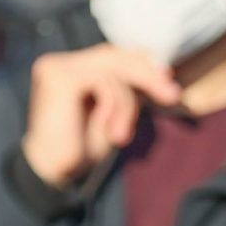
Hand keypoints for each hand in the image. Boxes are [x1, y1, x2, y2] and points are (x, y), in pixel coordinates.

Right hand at [21, 45, 181, 187]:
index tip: (168, 80)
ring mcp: (56, 67)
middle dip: (148, 75)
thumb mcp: (113, 109)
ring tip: (123, 136)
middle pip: (115, 55)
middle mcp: (57, 62)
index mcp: (67, 67)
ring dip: (128, 104)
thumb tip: (162, 67)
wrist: (53, 172)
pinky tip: (113, 132)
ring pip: (114, 69)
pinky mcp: (59, 78)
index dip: (143, 62)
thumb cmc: (81, 146)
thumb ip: (126, 86)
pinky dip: (118, 107)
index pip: (111, 53)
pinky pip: (106, 82)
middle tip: (172, 96)